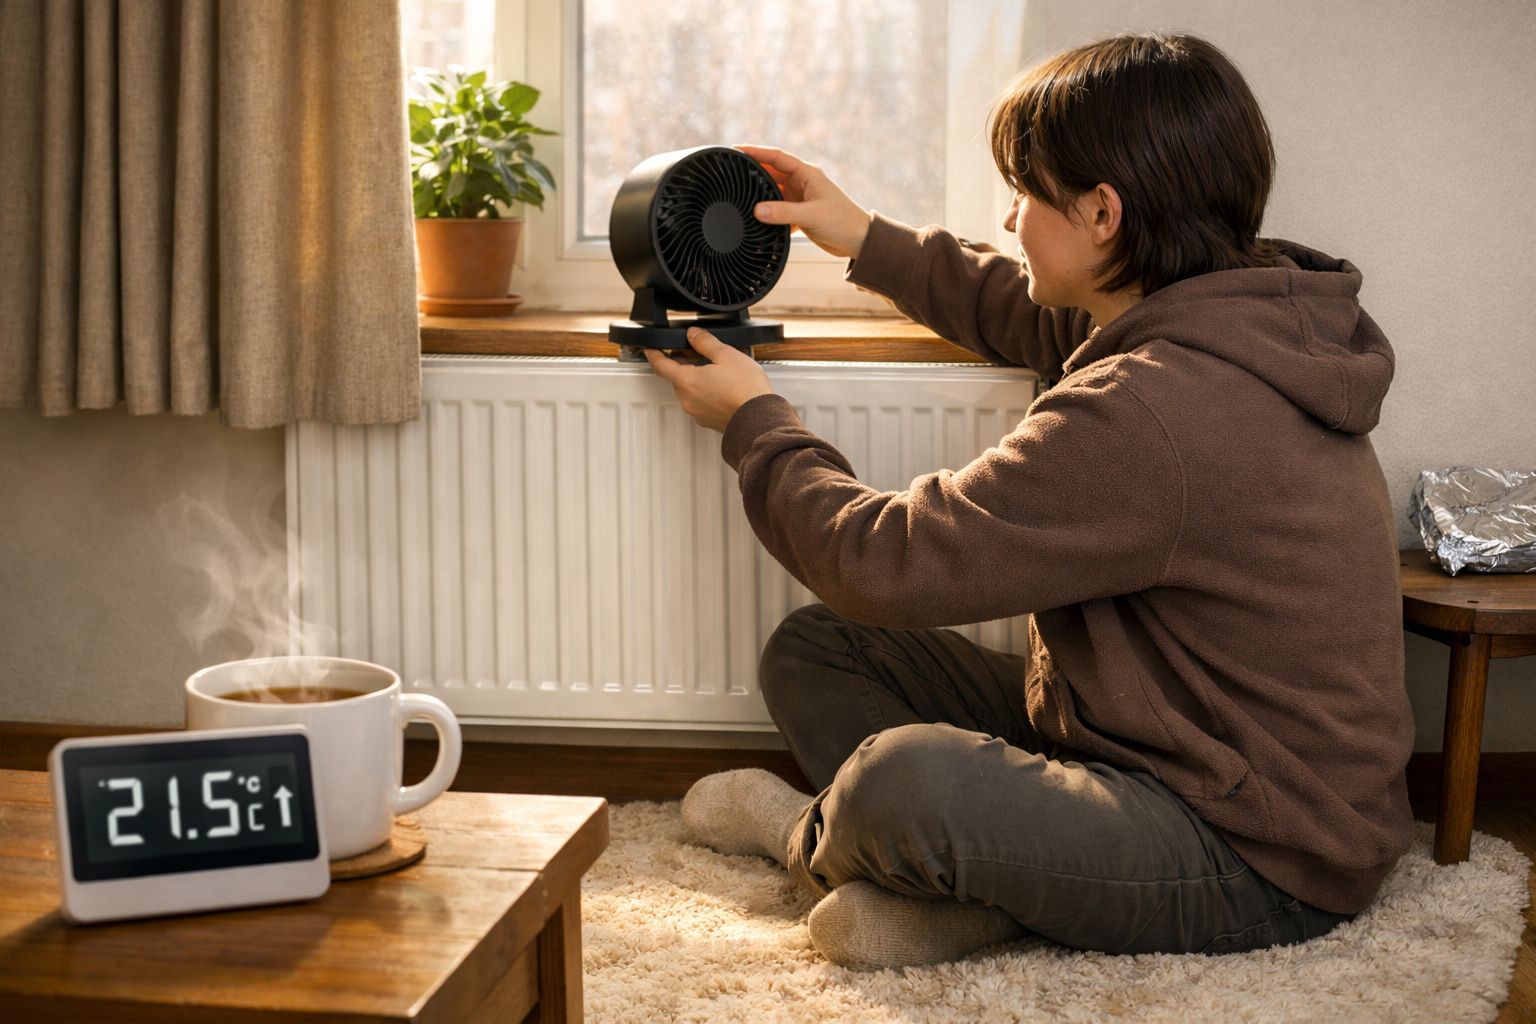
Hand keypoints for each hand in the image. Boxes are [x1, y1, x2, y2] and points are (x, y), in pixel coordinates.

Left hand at [643, 327, 774, 432]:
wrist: (759, 419)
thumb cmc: (745, 390)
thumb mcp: (726, 355)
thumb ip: (705, 342)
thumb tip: (693, 334)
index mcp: (687, 381)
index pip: (660, 365)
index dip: (653, 354)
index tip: (650, 349)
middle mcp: (688, 399)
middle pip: (676, 378)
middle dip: (681, 364)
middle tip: (694, 352)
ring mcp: (697, 412)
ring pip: (689, 391)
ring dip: (695, 378)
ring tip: (715, 369)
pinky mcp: (709, 421)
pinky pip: (700, 402)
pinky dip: (705, 392)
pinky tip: (722, 386)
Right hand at [737, 144, 872, 258]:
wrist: (858, 241)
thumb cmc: (843, 222)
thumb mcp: (811, 215)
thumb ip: (783, 212)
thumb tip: (757, 210)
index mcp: (807, 174)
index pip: (777, 157)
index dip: (757, 151)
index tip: (737, 149)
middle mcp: (802, 183)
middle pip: (772, 173)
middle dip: (753, 173)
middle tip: (731, 173)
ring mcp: (800, 199)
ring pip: (773, 193)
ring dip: (760, 197)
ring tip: (739, 197)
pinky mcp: (799, 214)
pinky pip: (778, 211)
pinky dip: (768, 215)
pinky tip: (756, 220)